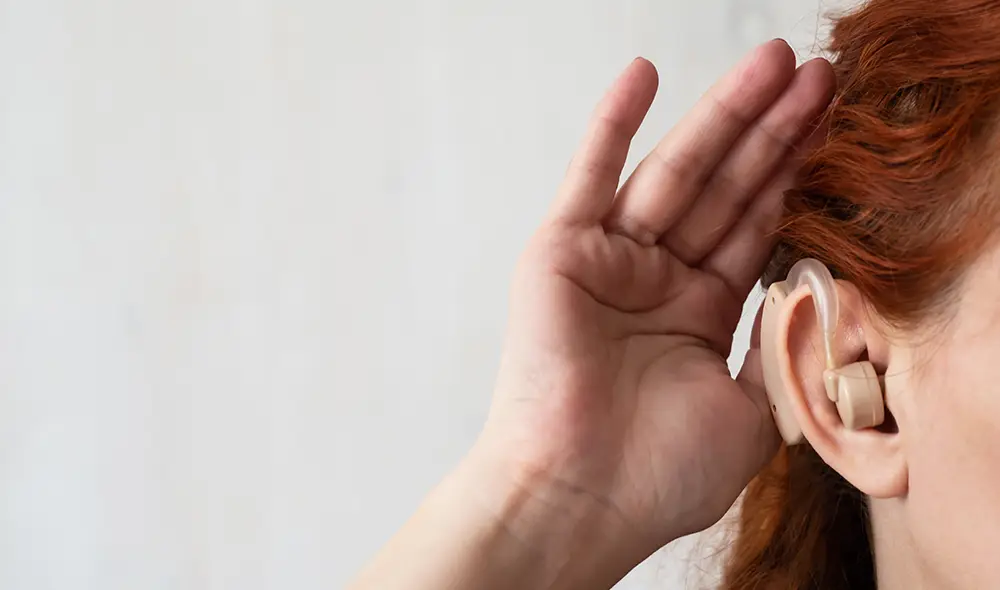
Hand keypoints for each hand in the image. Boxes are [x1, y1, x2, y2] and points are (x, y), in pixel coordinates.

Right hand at [476, 40, 835, 577]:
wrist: (582, 499)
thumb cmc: (659, 473)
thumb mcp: (754, 411)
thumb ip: (782, 344)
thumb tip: (814, 289)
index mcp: (697, 313)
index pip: (754, 225)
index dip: (795, 173)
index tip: (834, 123)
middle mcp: (656, 279)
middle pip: (725, 188)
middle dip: (773, 131)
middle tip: (819, 73)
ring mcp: (609, 262)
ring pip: (675, 173)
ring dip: (723, 115)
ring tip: (774, 62)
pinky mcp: (561, 253)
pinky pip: (589, 178)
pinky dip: (611, 125)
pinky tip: (643, 73)